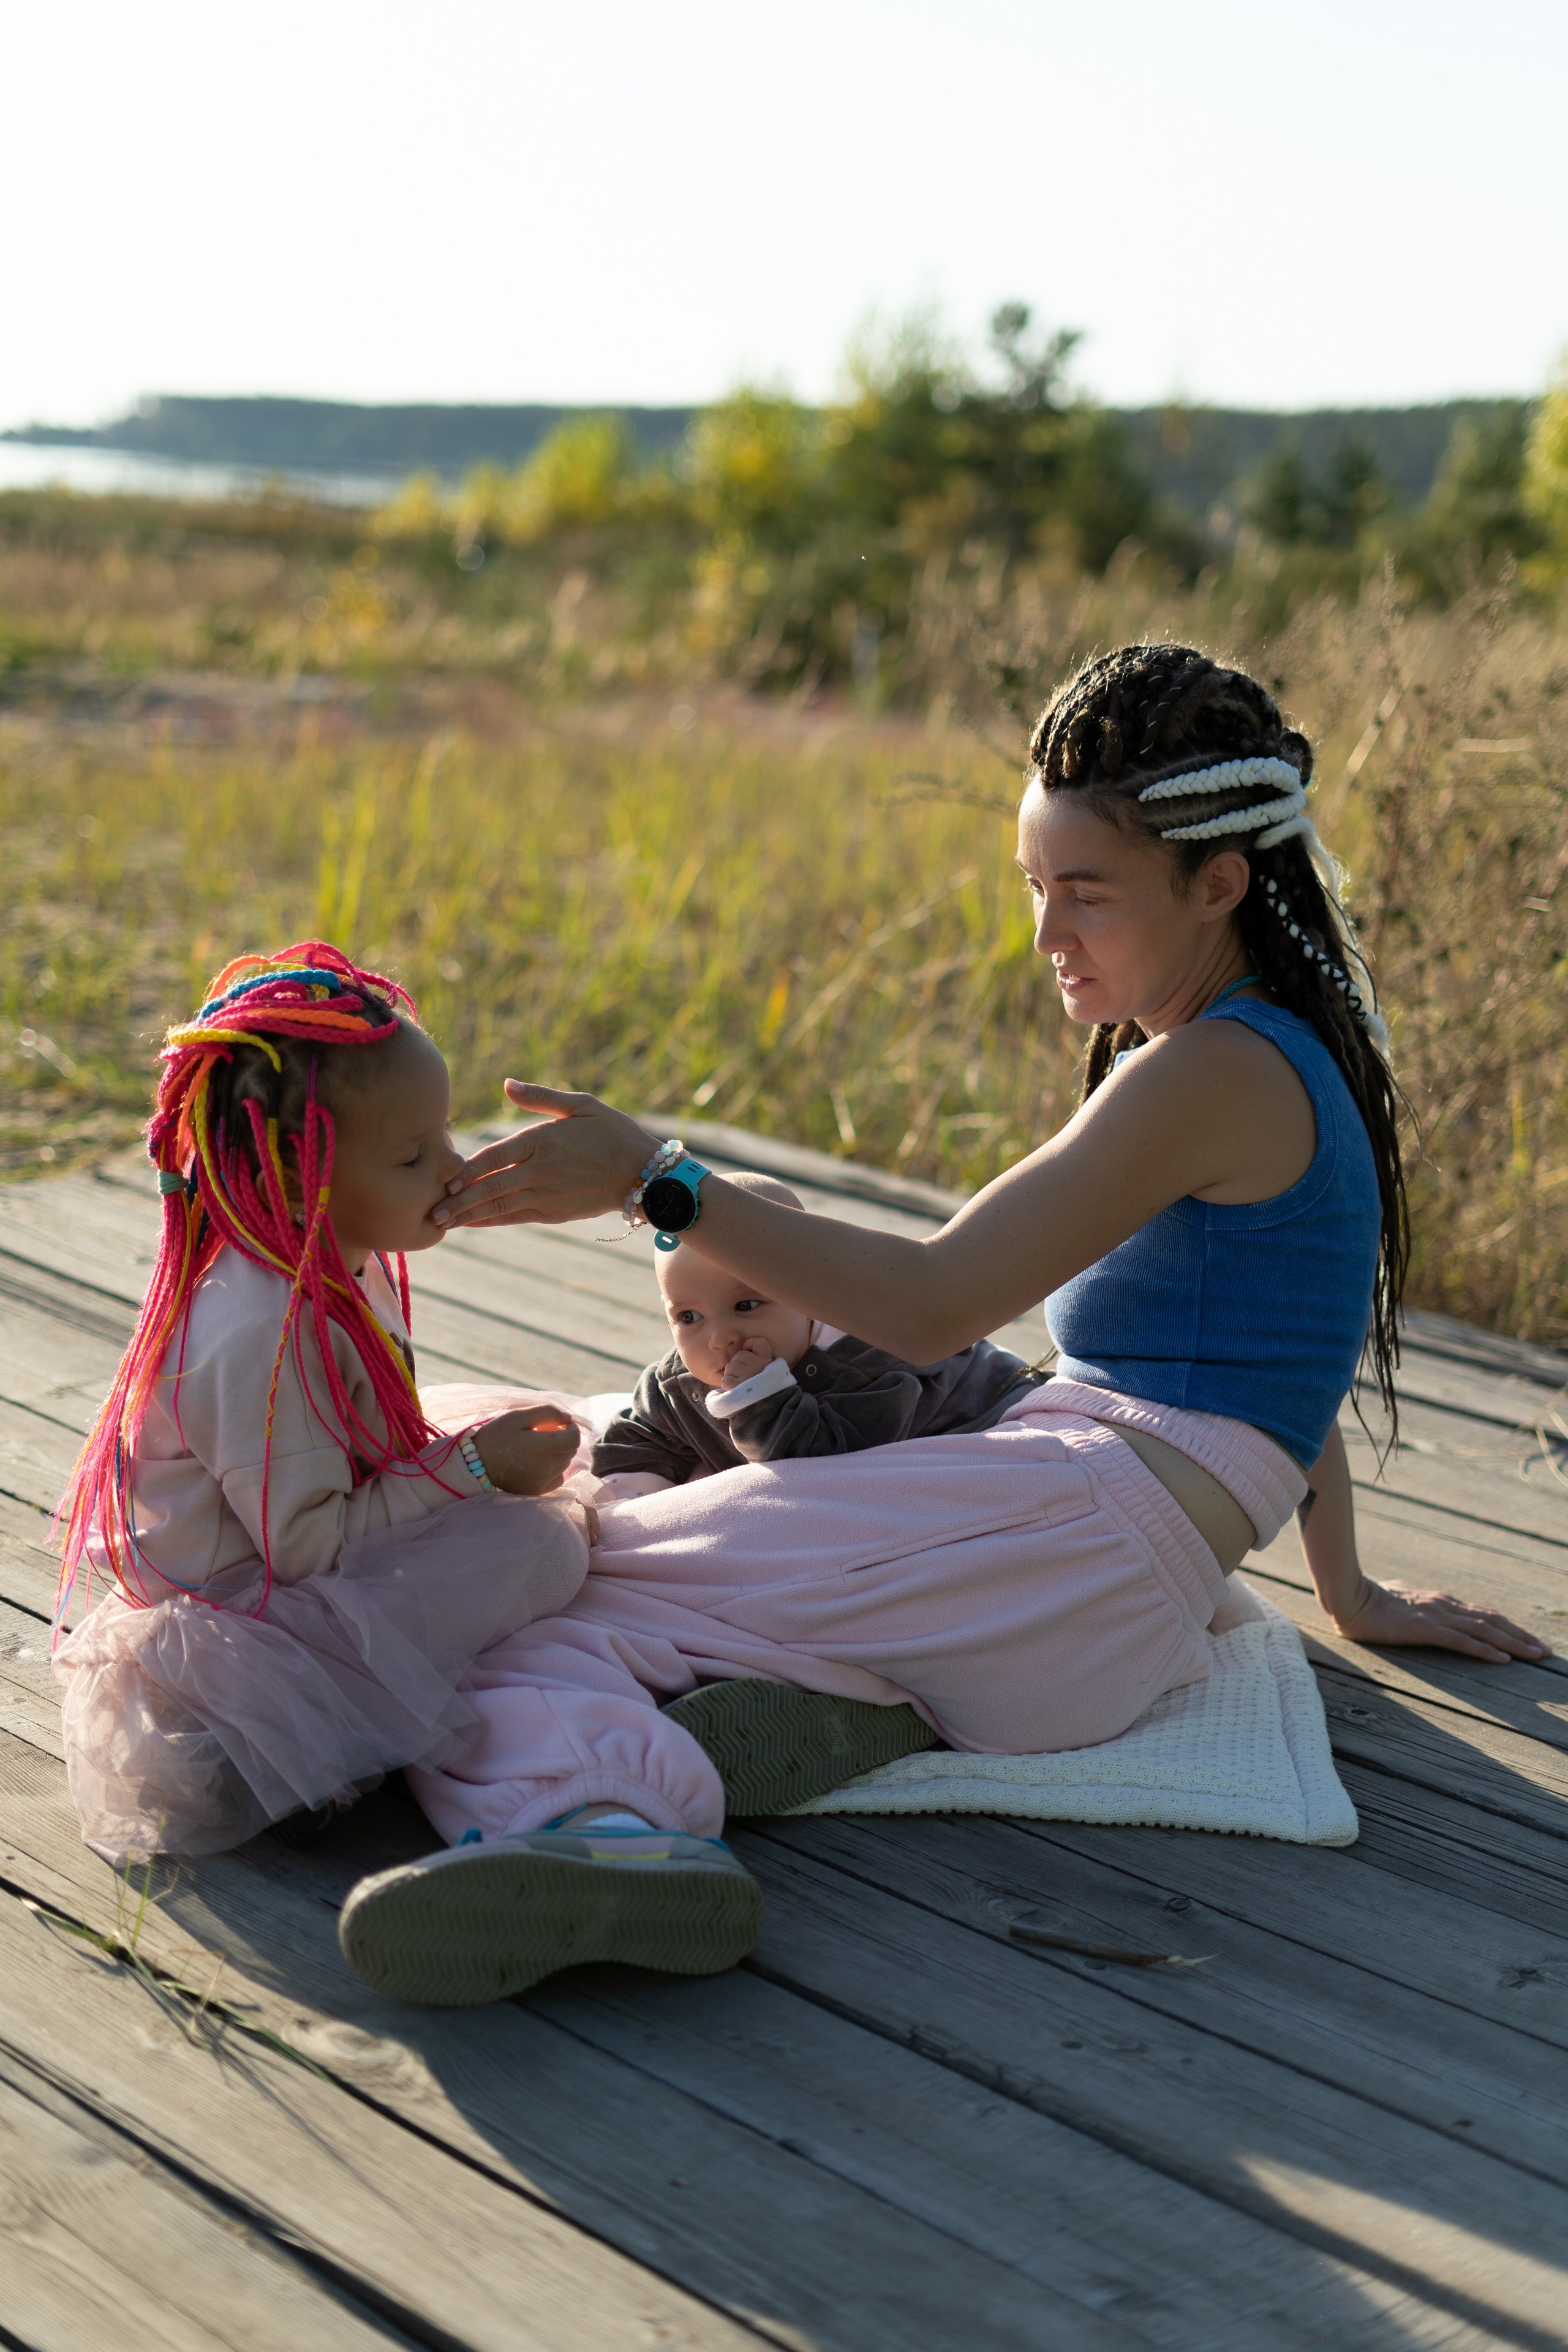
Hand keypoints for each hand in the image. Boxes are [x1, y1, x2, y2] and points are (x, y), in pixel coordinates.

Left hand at [434, 1082, 657, 1228]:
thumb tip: (506, 1084)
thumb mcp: (581, 1105)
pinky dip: (491, 1221)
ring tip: (441, 1222)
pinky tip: (472, 1224)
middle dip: (458, 1202)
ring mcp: (546, 1195)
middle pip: (490, 1188)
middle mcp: (540, 1171)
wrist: (645, 1174)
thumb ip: (541, 1097)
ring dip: (468, 1215)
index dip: (467, 1170)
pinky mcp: (553, 1212)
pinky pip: (515, 1217)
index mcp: (543, 1140)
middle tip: (430, 1211)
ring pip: (499, 1207)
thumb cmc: (613, 1132)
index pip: (495, 1157)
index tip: (445, 1179)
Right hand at [468, 1407, 579, 1495]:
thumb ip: (546, 1412)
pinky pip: (558, 1479)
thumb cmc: (496, 1435)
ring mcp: (542, 1481)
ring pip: (565, 1464)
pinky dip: (555, 1469)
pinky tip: (540, 1462)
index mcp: (542, 1447)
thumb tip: (568, 1418)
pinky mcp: (536, 1491)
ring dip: (559, 1453)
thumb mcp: (518, 1416)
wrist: (475, 1463)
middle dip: (564, 1439)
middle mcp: (546, 1467)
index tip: (562, 1424)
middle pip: (571, 1451)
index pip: (574, 1439)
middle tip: (547, 1432)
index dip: (572, 1429)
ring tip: (540, 1447)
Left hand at [720, 1339, 776, 1387]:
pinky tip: (737, 1391)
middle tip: (747, 1379)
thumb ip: (761, 1359)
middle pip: (739, 1356)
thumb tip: (746, 1345)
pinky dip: (728, 1387)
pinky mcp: (736, 1386)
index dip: (751, 1345)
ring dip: (732, 1377)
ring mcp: (747, 1375)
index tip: (751, 1353)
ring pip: (730, 1368)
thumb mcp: (771, 1373)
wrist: (767, 1412)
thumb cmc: (766, 1392)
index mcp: (768, 1362)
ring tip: (742, 1386)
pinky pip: (725, 1380)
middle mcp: (759, 1366)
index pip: (759, 1342)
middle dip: (739, 1366)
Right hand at [1334, 1576, 1551, 1662]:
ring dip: (1514, 1644)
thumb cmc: (1370, 1598)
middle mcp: (1445, 1606)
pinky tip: (1503, 1660)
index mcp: (1441, 1601)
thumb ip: (1416, 1602)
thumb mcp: (1401, 1598)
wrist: (1349, 1596)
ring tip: (1537, 1656)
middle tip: (1547, 1651)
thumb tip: (1418, 1602)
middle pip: (1493, 1621)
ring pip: (1484, 1631)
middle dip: (1522, 1636)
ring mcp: (1436, 1616)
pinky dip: (1485, 1651)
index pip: (1484, 1614)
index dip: (1510, 1627)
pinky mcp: (1424, 1629)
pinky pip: (1462, 1642)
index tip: (1530, 1640)